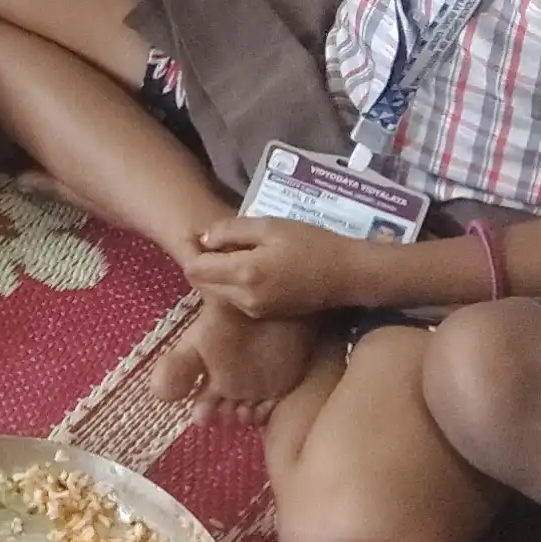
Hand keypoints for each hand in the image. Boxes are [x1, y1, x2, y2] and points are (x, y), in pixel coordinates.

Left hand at [180, 213, 355, 321]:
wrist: (348, 275)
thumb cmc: (312, 244)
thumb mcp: (269, 226)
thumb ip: (230, 231)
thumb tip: (203, 239)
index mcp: (244, 274)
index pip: (195, 268)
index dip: (192, 249)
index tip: (201, 235)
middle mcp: (244, 299)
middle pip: (202, 283)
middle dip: (202, 263)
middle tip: (216, 241)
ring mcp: (254, 311)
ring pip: (216, 293)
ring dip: (217, 274)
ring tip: (235, 251)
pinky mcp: (264, 315)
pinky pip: (234, 299)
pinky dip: (231, 284)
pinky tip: (248, 267)